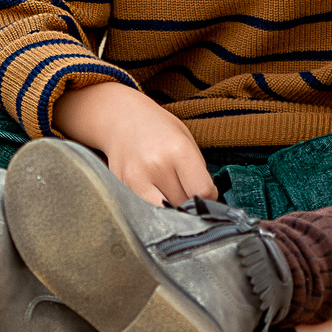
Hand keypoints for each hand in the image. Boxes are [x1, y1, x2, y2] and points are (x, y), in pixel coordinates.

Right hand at [50, 80, 217, 205]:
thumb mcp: (186, 140)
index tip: (207, 194)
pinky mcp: (122, 187)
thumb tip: (207, 202)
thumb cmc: (159, 129)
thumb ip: (197, 171)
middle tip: (187, 193)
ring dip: (171, 209)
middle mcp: (156, 165)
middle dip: (189, 204)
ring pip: (164, 213)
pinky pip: (145, 209)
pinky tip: (155, 193)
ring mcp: (136, 178)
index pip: (202, 191)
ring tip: (171, 194)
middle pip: (183, 204)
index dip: (209, 197)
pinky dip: (153, 208)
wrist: (121, 118)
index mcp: (178, 150)